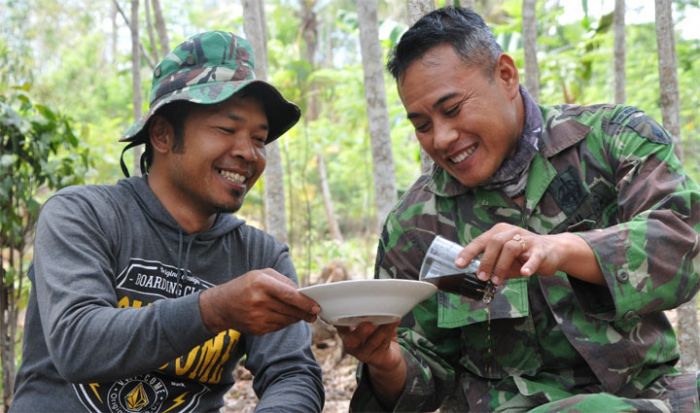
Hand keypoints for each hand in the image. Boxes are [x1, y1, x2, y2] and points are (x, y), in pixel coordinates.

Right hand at [199, 269, 319, 334]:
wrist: (221, 306)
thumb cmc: (245, 286)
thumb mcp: (261, 274)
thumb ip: (283, 281)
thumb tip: (303, 293)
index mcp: (261, 283)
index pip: (289, 295)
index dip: (305, 302)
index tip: (316, 307)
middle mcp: (258, 301)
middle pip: (290, 310)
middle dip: (305, 313)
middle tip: (314, 313)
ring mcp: (256, 317)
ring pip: (286, 320)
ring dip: (296, 318)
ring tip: (302, 314)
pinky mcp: (256, 329)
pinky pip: (278, 327)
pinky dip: (285, 322)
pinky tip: (285, 317)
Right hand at [337, 321, 405, 405]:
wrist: (387, 358)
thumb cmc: (376, 335)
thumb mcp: (371, 324)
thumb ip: (372, 315)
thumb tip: (379, 305)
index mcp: (346, 334)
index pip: (340, 328)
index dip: (344, 322)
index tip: (352, 313)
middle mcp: (351, 345)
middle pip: (351, 341)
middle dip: (359, 333)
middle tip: (368, 324)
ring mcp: (363, 354)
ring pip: (371, 344)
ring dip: (381, 332)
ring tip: (389, 321)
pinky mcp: (376, 359)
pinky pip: (383, 346)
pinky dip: (390, 333)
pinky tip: (395, 322)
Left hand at [454, 223, 575, 284]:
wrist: (553, 250)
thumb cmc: (524, 255)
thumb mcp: (505, 260)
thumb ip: (493, 265)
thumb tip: (476, 275)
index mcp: (500, 232)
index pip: (481, 241)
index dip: (469, 252)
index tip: (459, 264)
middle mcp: (512, 232)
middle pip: (495, 242)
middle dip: (486, 261)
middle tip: (481, 277)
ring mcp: (528, 240)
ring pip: (511, 248)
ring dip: (501, 266)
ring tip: (497, 280)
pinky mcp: (541, 250)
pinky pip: (534, 256)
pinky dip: (529, 265)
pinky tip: (524, 273)